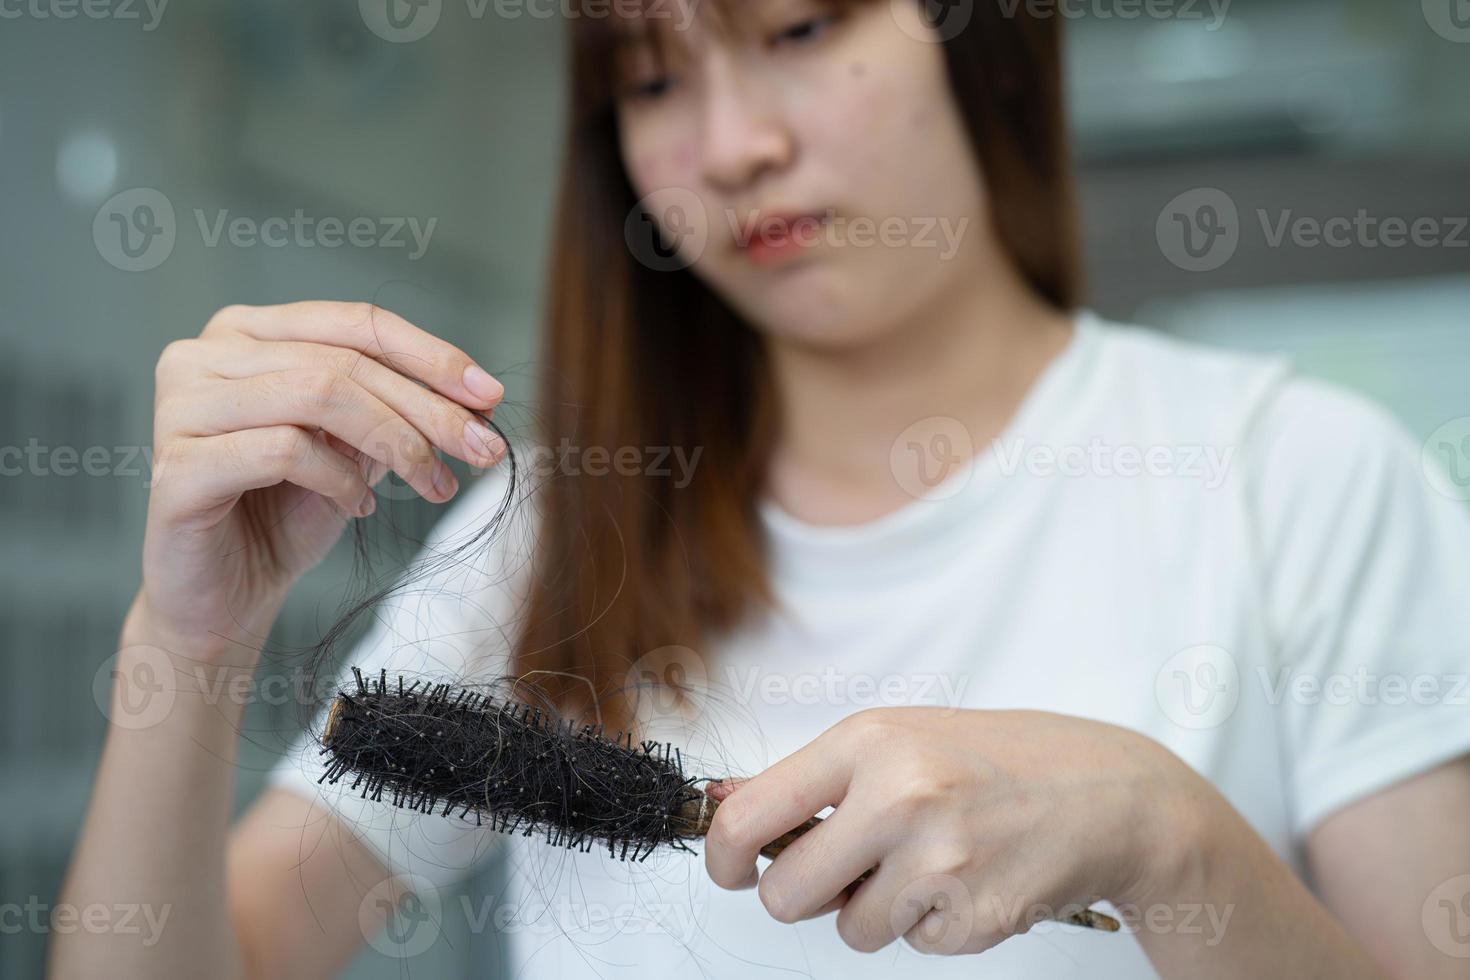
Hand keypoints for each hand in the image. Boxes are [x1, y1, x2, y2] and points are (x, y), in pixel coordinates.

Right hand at [127, 301, 507, 657]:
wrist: (224, 599)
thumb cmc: (284, 514)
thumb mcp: (353, 450)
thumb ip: (394, 411)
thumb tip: (475, 397)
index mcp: (247, 333)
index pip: (355, 323)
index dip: (431, 355)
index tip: (490, 396)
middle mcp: (204, 354)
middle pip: (344, 362)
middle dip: (428, 408)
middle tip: (483, 451)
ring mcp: (181, 405)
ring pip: (318, 394)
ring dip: (395, 441)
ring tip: (429, 483)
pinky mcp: (176, 466)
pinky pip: (284, 450)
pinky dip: (339, 478)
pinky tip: (361, 506)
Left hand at [704, 707, 1205, 954]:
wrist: (1111, 792)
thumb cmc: (999, 759)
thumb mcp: (901, 739)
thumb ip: (816, 779)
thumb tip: (725, 804)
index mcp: (870, 741)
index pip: (752, 813)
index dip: (723, 854)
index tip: (731, 868)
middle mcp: (899, 796)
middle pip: (788, 894)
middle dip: (802, 896)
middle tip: (840, 875)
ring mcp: (939, 860)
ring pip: (852, 929)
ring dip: (878, 909)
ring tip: (932, 860)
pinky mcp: (974, 916)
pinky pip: (913, 946)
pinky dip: (932, 924)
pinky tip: (971, 879)